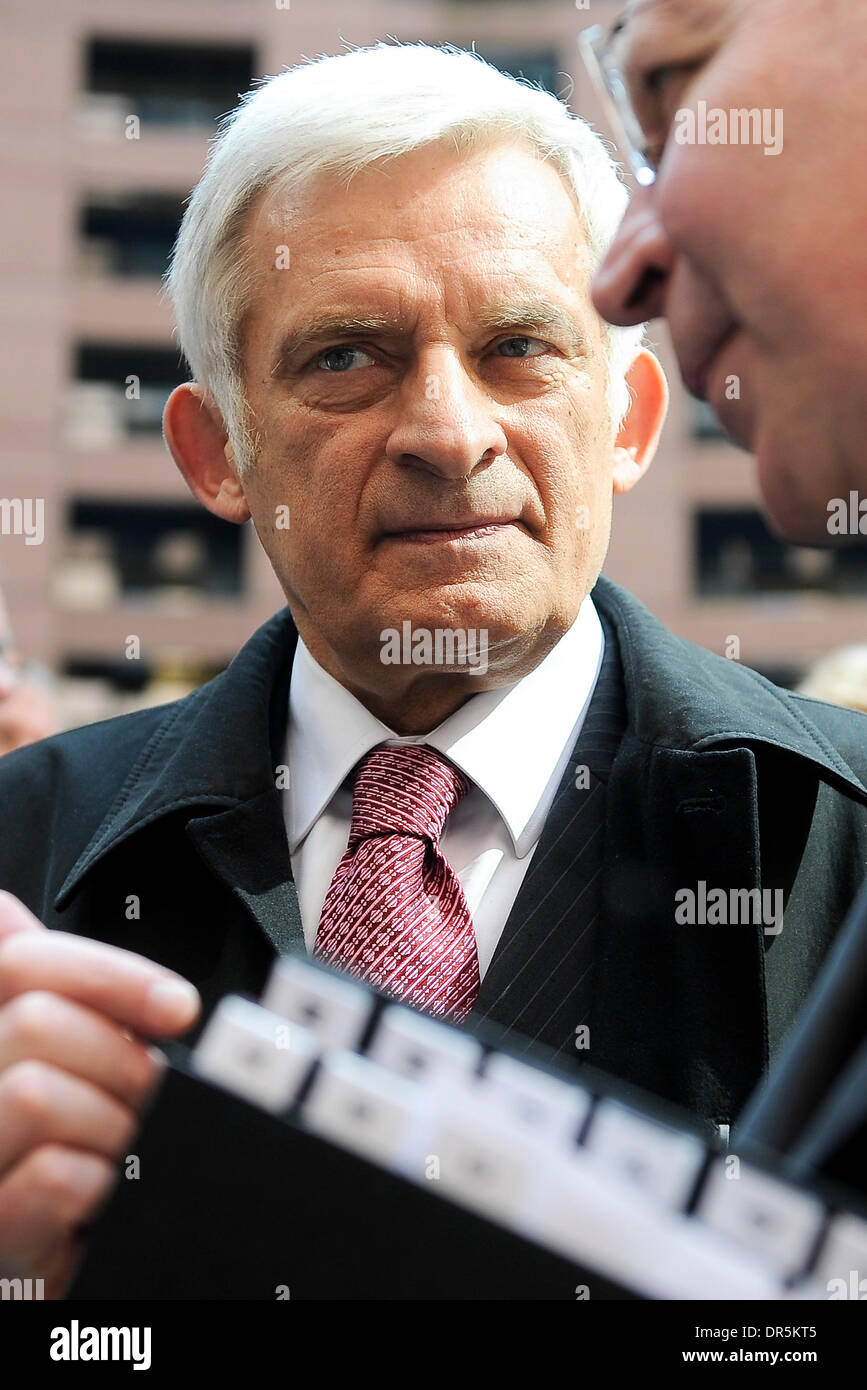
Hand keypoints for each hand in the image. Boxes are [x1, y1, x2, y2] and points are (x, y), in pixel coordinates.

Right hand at [0, 891, 199, 1296]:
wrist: (29, 1271)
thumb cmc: (45, 1167)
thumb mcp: (43, 1070)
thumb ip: (39, 997)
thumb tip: (3, 912)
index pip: (20, 961)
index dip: (112, 974)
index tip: (177, 1007)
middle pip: (36, 1021)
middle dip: (117, 1060)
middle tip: (137, 1102)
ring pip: (37, 1093)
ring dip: (110, 1127)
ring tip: (115, 1155)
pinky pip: (55, 1177)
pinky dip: (98, 1185)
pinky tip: (97, 1198)